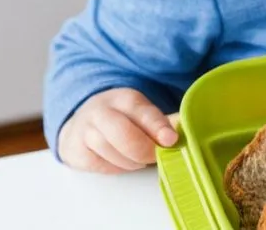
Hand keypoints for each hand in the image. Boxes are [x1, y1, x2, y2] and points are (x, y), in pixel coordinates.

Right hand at [57, 88, 178, 173]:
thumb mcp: (142, 113)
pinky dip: (116, 168)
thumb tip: (190, 130)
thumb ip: (164, 122)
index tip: (171, 140)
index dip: (158, 128)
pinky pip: (101, 165)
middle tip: (155, 156)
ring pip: (113, 153)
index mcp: (125, 98)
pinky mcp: (75, 150)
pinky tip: (121, 161)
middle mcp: (102, 110)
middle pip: (125, 136)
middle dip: (145, 151)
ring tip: (138, 158)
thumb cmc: (121, 119)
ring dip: (132, 162)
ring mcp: (85, 130)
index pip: (143, 112)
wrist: (81, 122)